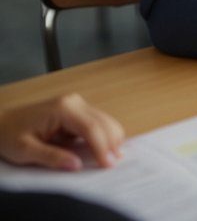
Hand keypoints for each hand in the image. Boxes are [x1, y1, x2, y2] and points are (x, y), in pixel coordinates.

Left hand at [0, 93, 124, 170]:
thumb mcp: (25, 150)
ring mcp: (77, 104)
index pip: (91, 128)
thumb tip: (76, 165)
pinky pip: (98, 122)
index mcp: (63, 108)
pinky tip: (105, 148)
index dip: (102, 147)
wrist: (0, 123)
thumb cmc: (9, 135)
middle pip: (103, 122)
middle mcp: (74, 102)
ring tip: (112, 158)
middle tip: (113, 164)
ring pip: (105, 120)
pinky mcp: (78, 110)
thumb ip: (51, 157)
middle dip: (111, 143)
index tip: (108, 164)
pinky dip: (105, 135)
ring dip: (111, 139)